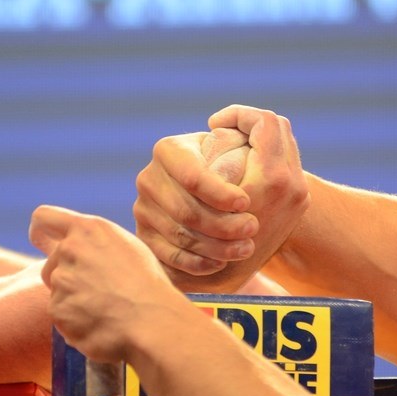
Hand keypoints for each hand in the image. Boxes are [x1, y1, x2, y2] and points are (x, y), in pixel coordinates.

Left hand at [30, 204, 186, 364]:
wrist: (152, 319)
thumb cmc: (147, 283)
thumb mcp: (126, 246)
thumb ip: (95, 243)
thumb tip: (82, 248)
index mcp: (88, 229)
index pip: (44, 218)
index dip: (39, 231)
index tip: (39, 240)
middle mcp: (69, 249)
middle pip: (51, 264)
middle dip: (66, 277)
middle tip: (96, 292)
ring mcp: (61, 280)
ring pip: (58, 292)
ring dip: (74, 301)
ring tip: (106, 309)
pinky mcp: (58, 309)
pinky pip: (62, 316)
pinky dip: (76, 323)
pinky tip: (101, 324)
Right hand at [132, 106, 307, 289]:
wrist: (206, 203)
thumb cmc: (231, 169)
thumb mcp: (236, 145)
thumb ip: (249, 133)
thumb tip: (253, 131)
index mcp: (170, 150)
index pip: (192, 176)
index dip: (220, 193)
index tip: (246, 202)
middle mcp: (149, 177)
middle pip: (187, 211)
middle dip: (224, 225)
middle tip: (252, 229)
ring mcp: (143, 209)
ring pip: (181, 236)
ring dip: (218, 247)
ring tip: (246, 248)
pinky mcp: (145, 238)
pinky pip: (170, 257)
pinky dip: (198, 262)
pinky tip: (221, 263)